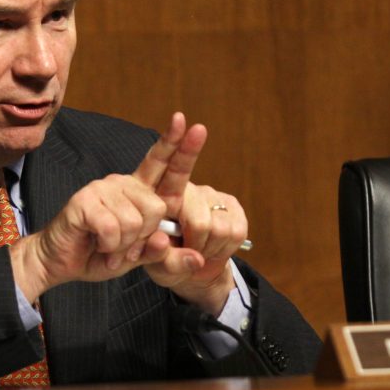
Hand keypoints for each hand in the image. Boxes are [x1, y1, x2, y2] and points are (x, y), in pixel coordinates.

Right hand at [12, 113, 203, 301]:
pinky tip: (96, 243)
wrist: (61, 263)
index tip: (184, 119)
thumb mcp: (139, 258)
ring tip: (106, 245)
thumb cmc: (100, 255)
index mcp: (138, 192)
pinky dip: (108, 246)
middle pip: (156, 207)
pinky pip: (113, 229)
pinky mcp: (85, 199)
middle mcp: (122, 183)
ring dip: (123, 245)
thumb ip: (165, 254)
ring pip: (135, 222)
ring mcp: (102, 188)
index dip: (175, 143)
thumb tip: (196, 257)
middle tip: (123, 246)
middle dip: (143, 236)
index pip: (160, 163)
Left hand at [134, 113, 247, 314]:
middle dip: (194, 233)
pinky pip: (234, 230)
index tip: (179, 119)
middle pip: (195, 204)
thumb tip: (192, 255)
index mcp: (158, 194)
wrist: (193, 271)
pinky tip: (214, 248)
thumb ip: (165, 258)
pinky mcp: (233, 207)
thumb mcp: (155, 264)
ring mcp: (210, 196)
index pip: (162, 161)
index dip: (172, 140)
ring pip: (214, 225)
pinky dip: (224, 248)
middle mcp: (185, 189)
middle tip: (188, 248)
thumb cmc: (165, 261)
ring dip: (207, 246)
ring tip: (198, 248)